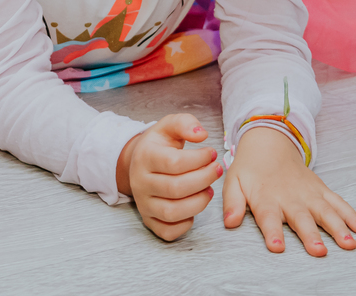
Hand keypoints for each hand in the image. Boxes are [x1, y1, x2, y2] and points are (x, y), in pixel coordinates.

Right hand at [116, 114, 220, 240]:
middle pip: (175, 188)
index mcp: (145, 157)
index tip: (212, 153)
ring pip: (172, 212)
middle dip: (204, 179)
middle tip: (217, 170)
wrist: (138, 163)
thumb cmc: (160, 145)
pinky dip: (185, 224)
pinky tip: (195, 206)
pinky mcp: (149, 221)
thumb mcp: (169, 126)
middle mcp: (140, 182)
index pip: (173, 163)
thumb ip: (185, 123)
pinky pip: (167, 232)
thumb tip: (201, 134)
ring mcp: (143, 204)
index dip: (198, 159)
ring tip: (209, 190)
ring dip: (198, 202)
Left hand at [223, 127, 355, 255]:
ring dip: (338, 227)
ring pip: (325, 211)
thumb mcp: (233, 182)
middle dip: (311, 235)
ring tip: (349, 243)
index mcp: (266, 198)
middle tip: (319, 251)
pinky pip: (338, 202)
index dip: (273, 232)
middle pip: (301, 218)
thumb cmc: (250, 169)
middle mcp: (290, 197)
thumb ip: (232, 203)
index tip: (278, 247)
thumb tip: (230, 223)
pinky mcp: (321, 190)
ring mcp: (308, 193)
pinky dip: (350, 214)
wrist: (269, 142)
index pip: (269, 217)